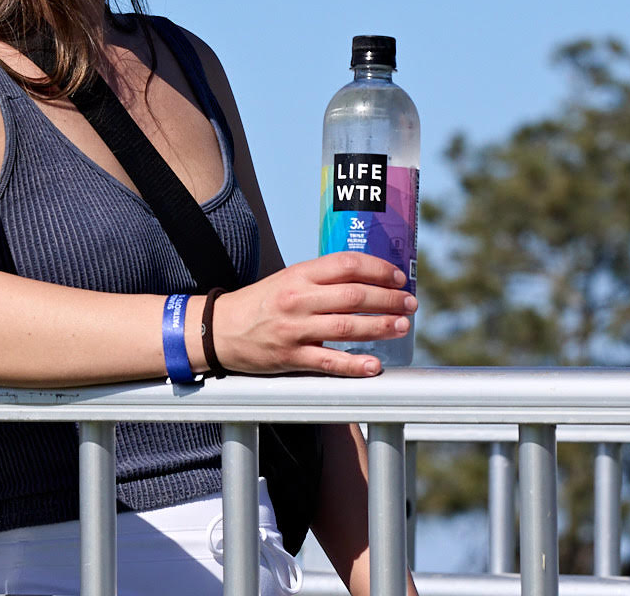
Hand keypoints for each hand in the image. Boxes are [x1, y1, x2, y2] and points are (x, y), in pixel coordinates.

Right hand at [211, 255, 414, 376]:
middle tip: (410, 303)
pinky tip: (374, 365)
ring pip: (346, 326)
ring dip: (380, 326)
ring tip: (402, 326)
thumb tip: (365, 281)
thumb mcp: (287, 281)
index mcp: (298, 275)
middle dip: (388, 298)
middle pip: (353, 295)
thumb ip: (321, 281)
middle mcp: (298, 299)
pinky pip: (329, 362)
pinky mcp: (290, 357)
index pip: (346, 265)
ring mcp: (294, 329)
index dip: (378, 269)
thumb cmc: (259, 304)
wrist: (219, 329)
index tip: (398, 277)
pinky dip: (354, 365)